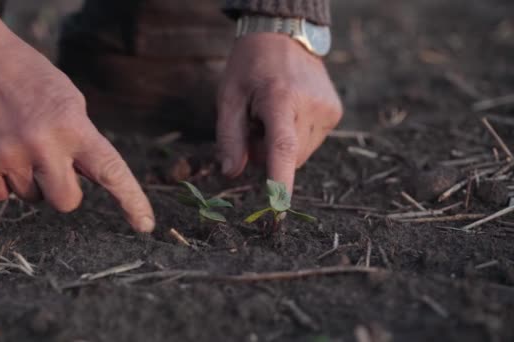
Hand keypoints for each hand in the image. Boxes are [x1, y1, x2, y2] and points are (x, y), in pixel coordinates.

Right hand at [0, 12, 154, 231]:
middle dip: (62, 190)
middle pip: (67, 202)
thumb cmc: (30, 78)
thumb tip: (88, 180)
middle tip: (50, 162)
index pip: (111, 171)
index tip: (146, 225)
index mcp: (74, 127)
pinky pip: (0, 195)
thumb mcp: (69, 101)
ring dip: (29, 179)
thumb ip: (82, 140)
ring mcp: (10, 157)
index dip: (131, 200)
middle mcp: (45, 145)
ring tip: (17, 141)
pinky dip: (1, 179)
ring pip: (32, 198)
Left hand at [217, 33, 342, 191]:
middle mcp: (311, 105)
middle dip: (267, 154)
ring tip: (272, 116)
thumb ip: (229, 137)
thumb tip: (231, 174)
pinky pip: (311, 143)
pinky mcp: (335, 113)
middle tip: (254, 126)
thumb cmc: (250, 67)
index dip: (280, 181)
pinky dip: (296, 138)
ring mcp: (328, 110)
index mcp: (280, 98)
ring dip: (283, 146)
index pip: (282, 147)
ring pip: (301, 154)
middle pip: (288, 158)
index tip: (279, 208)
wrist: (284, 36)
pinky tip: (288, 113)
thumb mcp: (228, 96)